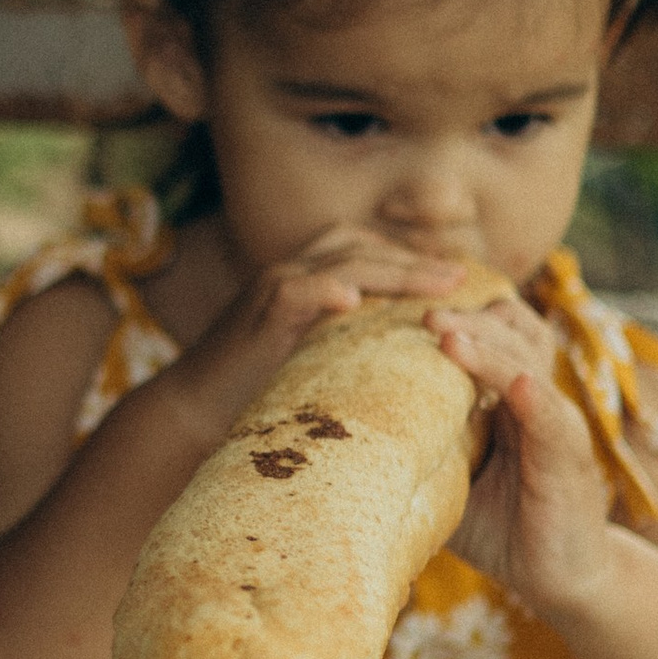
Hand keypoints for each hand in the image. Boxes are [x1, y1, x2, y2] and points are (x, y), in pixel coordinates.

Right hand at [164, 226, 467, 447]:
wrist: (194, 409)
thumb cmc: (257, 394)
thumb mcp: (316, 361)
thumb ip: (352, 347)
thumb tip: (407, 362)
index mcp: (308, 279)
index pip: (368, 251)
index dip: (412, 260)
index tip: (459, 279)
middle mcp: (291, 272)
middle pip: (364, 248)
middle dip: (416, 261)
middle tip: (463, 277)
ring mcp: (272, 288)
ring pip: (342, 261)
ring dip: (395, 270)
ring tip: (438, 285)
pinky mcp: (257, 314)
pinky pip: (296, 290)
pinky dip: (325, 290)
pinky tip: (354, 301)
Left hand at [431, 290, 625, 624]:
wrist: (557, 578)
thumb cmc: (500, 527)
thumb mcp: (447, 483)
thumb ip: (414, 452)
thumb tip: (340, 442)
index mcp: (504, 396)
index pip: (486, 334)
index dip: (451, 316)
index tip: (399, 307)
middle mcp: (534, 398)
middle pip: (510, 332)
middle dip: (466, 319)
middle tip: (422, 313)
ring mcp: (556, 423)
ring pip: (528, 363)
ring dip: (489, 347)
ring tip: (447, 334)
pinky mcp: (571, 458)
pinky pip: (552, 419)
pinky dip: (534, 397)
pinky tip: (514, 385)